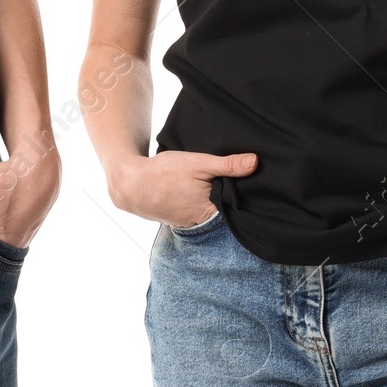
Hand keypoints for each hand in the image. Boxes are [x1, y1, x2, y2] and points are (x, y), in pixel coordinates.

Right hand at [107, 149, 257, 227]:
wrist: (131, 183)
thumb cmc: (165, 172)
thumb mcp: (199, 163)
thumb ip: (227, 165)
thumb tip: (255, 162)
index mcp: (211, 211)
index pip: (236, 206)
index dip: (242, 195)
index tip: (248, 184)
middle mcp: (201, 223)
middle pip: (222, 210)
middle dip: (226, 198)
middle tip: (225, 181)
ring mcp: (188, 223)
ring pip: (207, 211)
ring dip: (209, 201)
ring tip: (205, 186)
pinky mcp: (177, 220)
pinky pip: (193, 212)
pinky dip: (195, 203)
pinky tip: (190, 191)